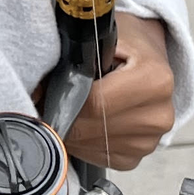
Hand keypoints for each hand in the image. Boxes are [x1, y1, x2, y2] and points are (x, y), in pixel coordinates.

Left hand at [55, 13, 174, 172]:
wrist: (148, 57)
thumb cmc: (124, 44)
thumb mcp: (100, 37)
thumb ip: (71, 60)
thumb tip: (34, 92)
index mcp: (155, 81)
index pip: (95, 104)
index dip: (64, 101)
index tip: (44, 94)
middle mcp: (159, 115)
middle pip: (91, 129)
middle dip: (64, 117)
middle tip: (49, 102)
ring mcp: (151, 140)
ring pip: (91, 146)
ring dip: (72, 131)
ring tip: (71, 109)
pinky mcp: (138, 156)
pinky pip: (98, 157)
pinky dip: (84, 143)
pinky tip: (86, 122)